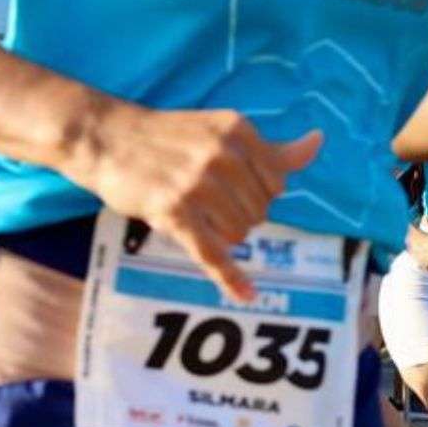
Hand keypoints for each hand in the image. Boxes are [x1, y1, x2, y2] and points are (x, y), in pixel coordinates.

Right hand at [75, 103, 320, 301]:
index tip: (235, 187)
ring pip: (239, 232)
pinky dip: (229, 278)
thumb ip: (272, 148)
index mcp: (237, 131)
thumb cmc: (168, 138)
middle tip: (207, 200)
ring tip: (196, 214)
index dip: (260, 192)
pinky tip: (246, 295)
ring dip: (222, 233)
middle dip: (239, 213)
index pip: (278, 181)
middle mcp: (221, 155)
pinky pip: (211, 253)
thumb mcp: (221, 131)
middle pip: (260, 210)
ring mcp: (197, 184)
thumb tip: (319, 142)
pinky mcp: (174, 212)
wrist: (108, 139)